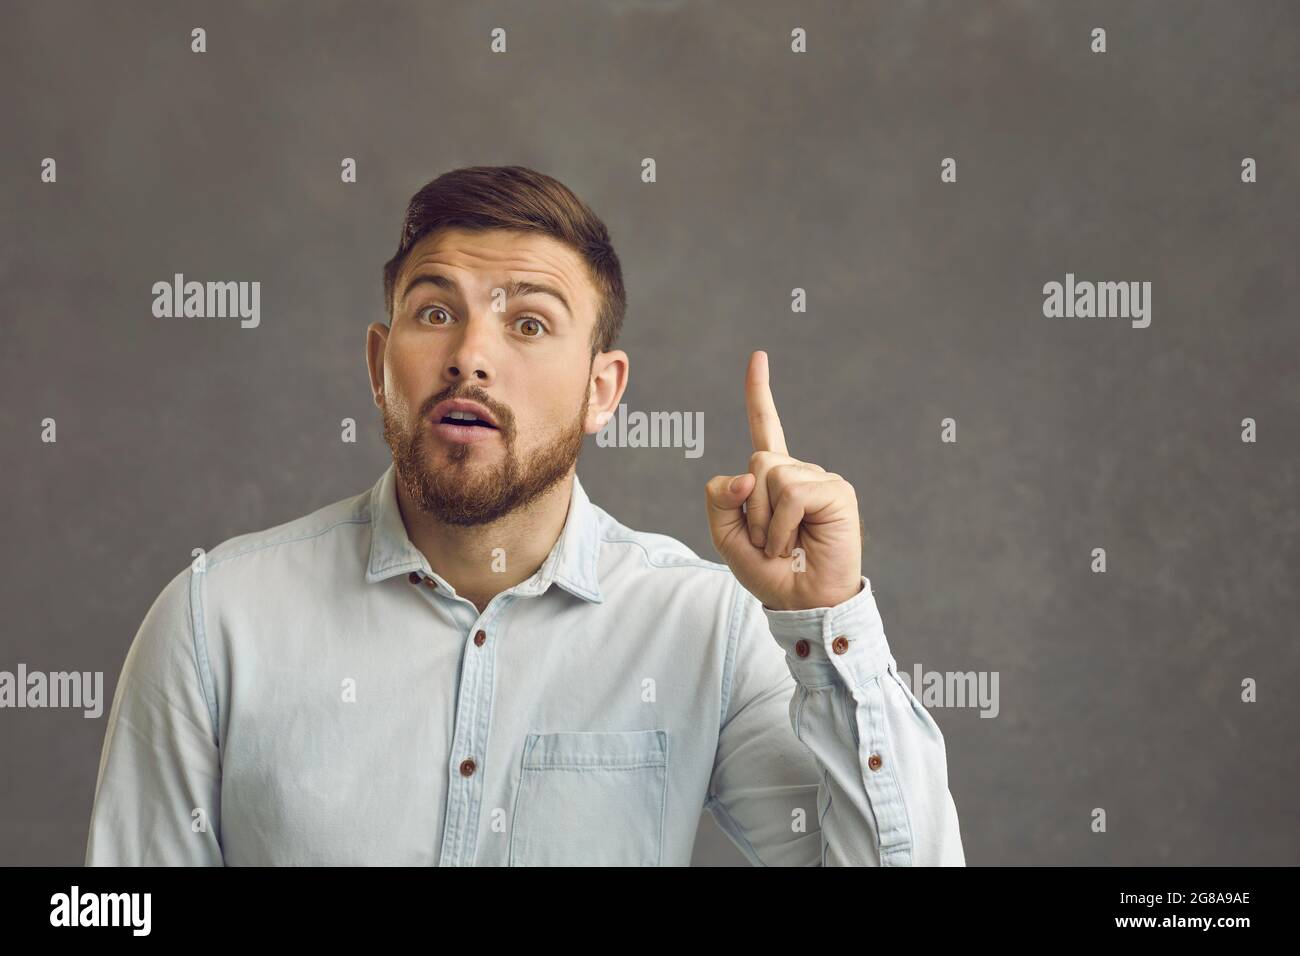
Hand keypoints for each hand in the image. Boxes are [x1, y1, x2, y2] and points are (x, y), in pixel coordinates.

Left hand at [705, 351, 863, 610]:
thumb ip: (719, 500)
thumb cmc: (770, 572)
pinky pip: (791, 493)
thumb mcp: (727, 537)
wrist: (804, 603)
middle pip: (755, 460)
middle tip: (768, 541)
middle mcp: (799, 471)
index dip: (758, 393)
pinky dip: (783, 525)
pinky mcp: (836, 491)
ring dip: (766, 520)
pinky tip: (798, 544)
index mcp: (775, 478)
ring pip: (769, 475)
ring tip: (785, 545)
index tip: (758, 357)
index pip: (765, 427)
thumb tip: (747, 474)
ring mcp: (820, 478)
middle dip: (750, 507)